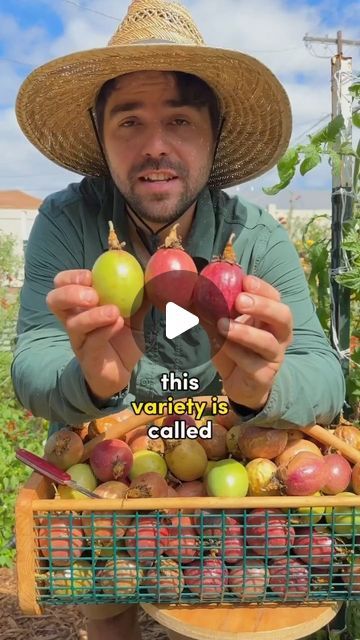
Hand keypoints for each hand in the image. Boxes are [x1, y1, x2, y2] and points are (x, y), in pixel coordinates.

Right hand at [46, 269, 146, 399]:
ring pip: (74, 324)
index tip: (91, 276)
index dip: (72, 277)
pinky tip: (119, 323)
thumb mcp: (134, 312)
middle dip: (70, 293)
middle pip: (54, 301)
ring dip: (93, 315)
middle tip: (93, 295)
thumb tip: (151, 275)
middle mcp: (74, 320)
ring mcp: (79, 340)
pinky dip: (105, 331)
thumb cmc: (123, 337)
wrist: (125, 371)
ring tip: (114, 312)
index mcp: (81, 304)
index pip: (61, 284)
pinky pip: (92, 343)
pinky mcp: (89, 357)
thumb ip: (138, 294)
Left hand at [211, 275, 292, 409]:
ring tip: (222, 324)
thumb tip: (188, 290)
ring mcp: (274, 356)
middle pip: (283, 316)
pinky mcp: (263, 376)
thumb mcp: (221, 327)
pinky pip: (251, 363)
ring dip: (245, 332)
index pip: (275, 297)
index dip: (262, 288)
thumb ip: (211, 310)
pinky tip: (220, 345)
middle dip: (263, 306)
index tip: (245, 280)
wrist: (237, 383)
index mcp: (271, 318)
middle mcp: (279, 335)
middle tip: (240, 300)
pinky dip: (234, 352)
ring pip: (267, 342)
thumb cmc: (234, 349)